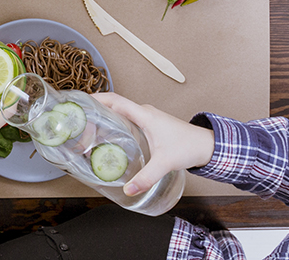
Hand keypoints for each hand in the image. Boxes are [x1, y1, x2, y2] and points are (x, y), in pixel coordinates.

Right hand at [93, 92, 215, 194]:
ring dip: (105, 116)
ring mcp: (147, 116)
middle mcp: (143, 112)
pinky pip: (127, 117)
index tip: (81, 102)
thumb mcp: (164, 163)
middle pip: (113, 104)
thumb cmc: (188, 147)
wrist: (207, 145)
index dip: (96, 98)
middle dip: (95, 109)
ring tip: (90, 128)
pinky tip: (111, 135)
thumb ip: (146, 177)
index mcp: (143, 115)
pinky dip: (115, 122)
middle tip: (80, 122)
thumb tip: (129, 189)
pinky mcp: (150, 123)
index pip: (114, 99)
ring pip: (120, 111)